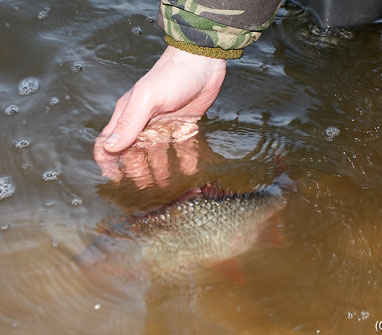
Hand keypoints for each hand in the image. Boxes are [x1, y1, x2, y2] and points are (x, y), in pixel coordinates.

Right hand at [94, 46, 225, 185]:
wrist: (204, 62)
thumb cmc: (172, 75)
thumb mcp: (147, 98)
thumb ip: (129, 123)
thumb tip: (110, 148)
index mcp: (128, 115)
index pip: (108, 143)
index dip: (107, 162)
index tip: (114, 180)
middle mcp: (144, 123)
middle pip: (133, 154)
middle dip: (137, 171)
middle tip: (145, 188)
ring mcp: (164, 125)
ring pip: (157, 154)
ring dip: (160, 170)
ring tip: (166, 184)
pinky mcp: (184, 125)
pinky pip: (182, 148)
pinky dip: (183, 160)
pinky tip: (187, 170)